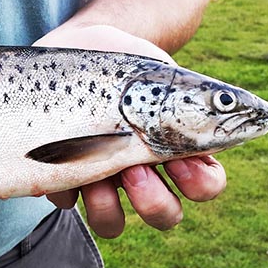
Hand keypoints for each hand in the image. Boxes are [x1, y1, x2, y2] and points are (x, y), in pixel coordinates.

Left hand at [34, 25, 226, 237]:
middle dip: (154, 203)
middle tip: (136, 170)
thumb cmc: (124, 60)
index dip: (201, 183)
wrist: (76, 45)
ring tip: (98, 173)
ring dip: (107, 206)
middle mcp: (139, 171)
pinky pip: (65, 199)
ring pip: (111, 222)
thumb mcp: (156, 68)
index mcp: (172, 148)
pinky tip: (58, 153)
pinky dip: (64, 183)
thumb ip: (183, 93)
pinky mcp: (61, 174)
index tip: (183, 161)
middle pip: (164, 214)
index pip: (204, 184)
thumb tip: (208, 112)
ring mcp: (99, 177)